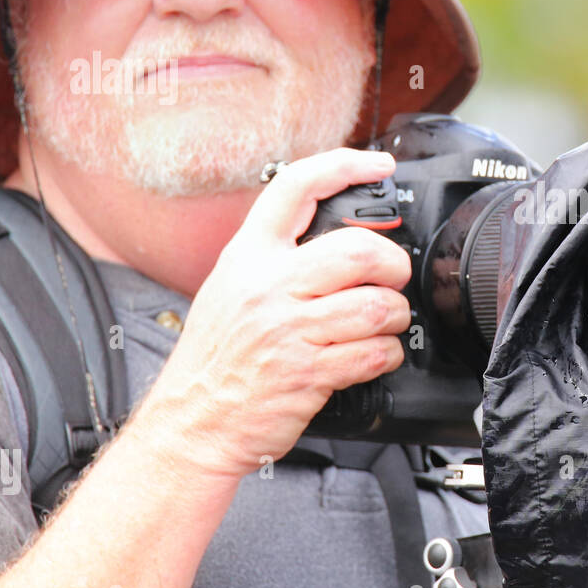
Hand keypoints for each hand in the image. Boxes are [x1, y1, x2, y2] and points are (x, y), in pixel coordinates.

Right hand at [133, 147, 411, 478]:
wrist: (192, 422)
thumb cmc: (216, 359)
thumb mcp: (229, 288)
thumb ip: (275, 257)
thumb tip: (337, 234)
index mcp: (248, 256)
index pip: (296, 187)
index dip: (344, 165)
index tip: (378, 165)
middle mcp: (268, 286)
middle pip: (359, 250)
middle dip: (393, 265)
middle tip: (392, 277)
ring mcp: (288, 330)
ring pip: (378, 305)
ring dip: (395, 317)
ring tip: (382, 324)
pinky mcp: (308, 372)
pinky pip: (375, 353)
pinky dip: (386, 355)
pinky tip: (371, 356)